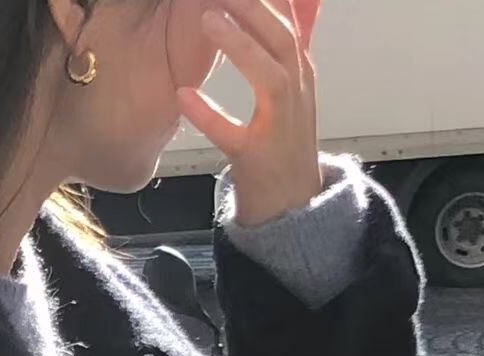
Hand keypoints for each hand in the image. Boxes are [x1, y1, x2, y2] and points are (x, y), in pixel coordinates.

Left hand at [178, 0, 324, 227]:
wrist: (291, 207)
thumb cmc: (282, 147)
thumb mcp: (290, 91)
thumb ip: (283, 52)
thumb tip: (289, 9)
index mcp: (300, 75)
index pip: (288, 22)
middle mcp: (296, 95)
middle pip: (282, 38)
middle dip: (252, 7)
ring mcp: (279, 128)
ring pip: (269, 77)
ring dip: (240, 45)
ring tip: (207, 18)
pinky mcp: (254, 159)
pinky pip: (230, 135)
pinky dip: (207, 114)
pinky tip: (183, 96)